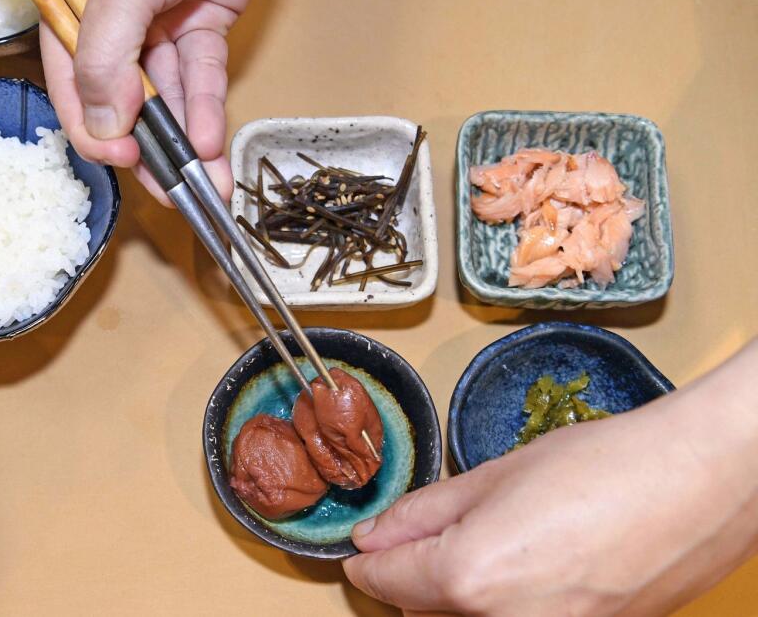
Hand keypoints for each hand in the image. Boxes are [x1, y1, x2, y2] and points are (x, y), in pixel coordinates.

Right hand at [39, 0, 270, 205]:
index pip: (72, 83)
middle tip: (172, 197)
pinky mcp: (203, 15)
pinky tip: (208, 143)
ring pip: (168, 93)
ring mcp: (159, 19)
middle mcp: (111, 19)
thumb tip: (101, 124)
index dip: (96, 126)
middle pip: (123, 98)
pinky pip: (203, 71)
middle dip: (148, 149)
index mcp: (69, 2)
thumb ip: (105, 56)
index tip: (123, 159)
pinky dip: (207, 106)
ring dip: (184, 142)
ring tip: (203, 187)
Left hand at [343, 341, 757, 615]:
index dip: (369, 563)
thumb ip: (425, 513)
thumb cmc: (608, 466)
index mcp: (468, 577)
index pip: (385, 583)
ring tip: (490, 546)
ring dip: (457, 598)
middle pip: (421, 615)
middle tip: (424, 540)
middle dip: (412, 581)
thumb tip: (377, 534)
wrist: (702, 481)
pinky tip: (529, 566)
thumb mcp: (495, 475)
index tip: (366, 551)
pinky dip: (505, 606)